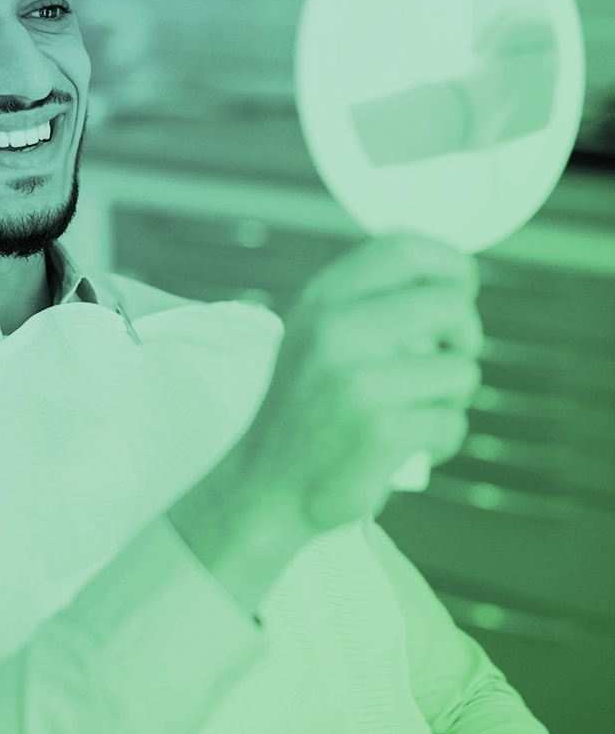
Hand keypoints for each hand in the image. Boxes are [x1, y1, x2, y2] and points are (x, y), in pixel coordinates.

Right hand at [237, 232, 483, 535]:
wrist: (265, 484)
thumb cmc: (303, 410)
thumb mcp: (314, 336)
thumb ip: (365, 304)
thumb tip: (447, 282)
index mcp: (321, 300)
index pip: (402, 249)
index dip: (449, 263)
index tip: (461, 287)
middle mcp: (335, 330)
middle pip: (449, 303)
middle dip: (467, 334)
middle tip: (451, 356)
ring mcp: (358, 380)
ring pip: (461, 370)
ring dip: (453, 397)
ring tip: (416, 411)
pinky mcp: (381, 429)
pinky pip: (452, 422)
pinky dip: (441, 439)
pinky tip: (409, 446)